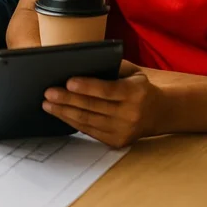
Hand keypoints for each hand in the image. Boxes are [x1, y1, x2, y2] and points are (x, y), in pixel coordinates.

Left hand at [42, 63, 165, 147]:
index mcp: (136, 92)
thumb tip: (78, 64)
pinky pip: (89, 131)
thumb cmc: (137, 86)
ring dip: (64, 113)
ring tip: (47, 104)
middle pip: (93, 107)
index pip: (108, 90)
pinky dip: (72, 122)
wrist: (159, 113)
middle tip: (48, 93)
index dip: (87, 86)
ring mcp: (124, 130)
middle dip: (67, 100)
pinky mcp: (117, 142)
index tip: (68, 81)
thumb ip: (111, 67)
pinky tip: (60, 114)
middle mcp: (131, 114)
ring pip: (88, 121)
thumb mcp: (132, 72)